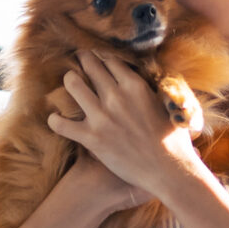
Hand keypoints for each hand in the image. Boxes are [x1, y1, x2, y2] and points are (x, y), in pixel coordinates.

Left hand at [43, 49, 205, 205]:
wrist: (168, 170)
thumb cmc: (173, 139)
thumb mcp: (167, 104)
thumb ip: (151, 88)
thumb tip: (145, 77)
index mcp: (135, 85)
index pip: (110, 60)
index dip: (101, 57)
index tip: (97, 59)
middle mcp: (116, 96)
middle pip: (90, 66)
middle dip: (83, 61)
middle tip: (79, 61)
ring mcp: (101, 117)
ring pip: (72, 84)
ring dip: (69, 81)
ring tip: (70, 83)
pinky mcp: (91, 138)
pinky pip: (61, 124)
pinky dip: (56, 120)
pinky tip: (56, 119)